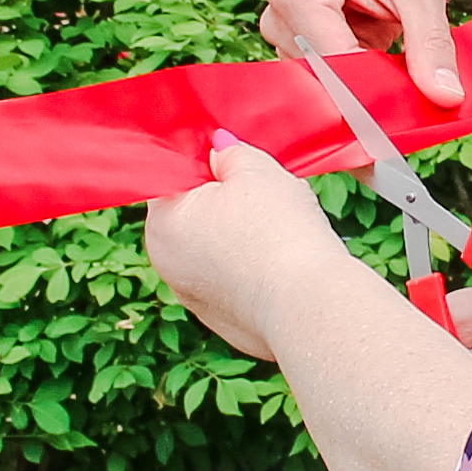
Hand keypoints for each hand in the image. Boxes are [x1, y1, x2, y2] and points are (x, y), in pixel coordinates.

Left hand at [140, 134, 369, 367]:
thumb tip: (219, 148)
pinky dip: (254, 270)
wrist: (308, 307)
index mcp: (163, 222)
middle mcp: (168, 264)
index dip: (206, 162)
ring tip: (281, 230)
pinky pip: (236, 282)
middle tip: (265, 195)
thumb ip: (232, 152)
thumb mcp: (257, 171)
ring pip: (216, 250)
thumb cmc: (279, 235)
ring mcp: (195, 298)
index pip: (173, 177)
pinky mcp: (225, 321)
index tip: (236, 159)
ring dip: (242, 237)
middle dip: (226, 202)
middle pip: (194, 216)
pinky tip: (284, 262)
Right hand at [263, 0, 467, 110]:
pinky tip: (388, 63)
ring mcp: (289, 24)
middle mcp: (280, 10)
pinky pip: (331, 70)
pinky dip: (362, 73)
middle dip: (367, 88)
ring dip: (364, 81)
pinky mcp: (306, 34)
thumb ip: (430, 44)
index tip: (406, 116)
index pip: (330, 63)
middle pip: (321, 76)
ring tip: (402, 69)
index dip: (370, 93)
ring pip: (325, 79)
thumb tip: (446, 96)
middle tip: (413, 98)